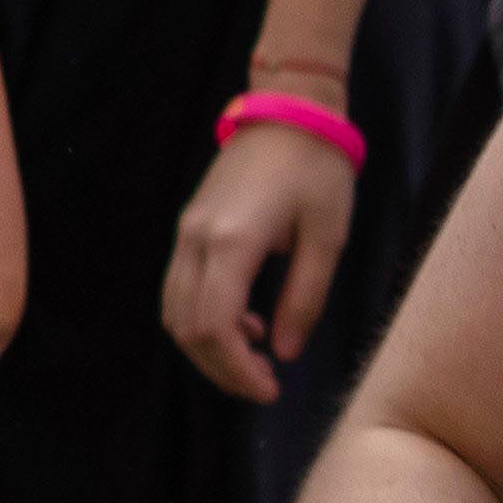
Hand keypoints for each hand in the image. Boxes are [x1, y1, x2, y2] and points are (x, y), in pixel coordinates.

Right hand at [161, 105, 358, 403]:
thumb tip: (285, 353)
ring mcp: (186, 233)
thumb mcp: (327, 239)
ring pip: (174, 311)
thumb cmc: (317, 171)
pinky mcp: (188, 228)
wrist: (288, 113)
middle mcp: (197, 240)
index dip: (237, 370)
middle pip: (186, 327)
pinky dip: (203, 318)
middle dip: (221, 368)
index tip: (270, 389)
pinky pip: (180, 289)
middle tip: (263, 384)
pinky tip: (246, 320)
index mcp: (232, 242)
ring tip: (256, 355)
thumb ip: (305, 300)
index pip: (214, 327)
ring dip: (208, 346)